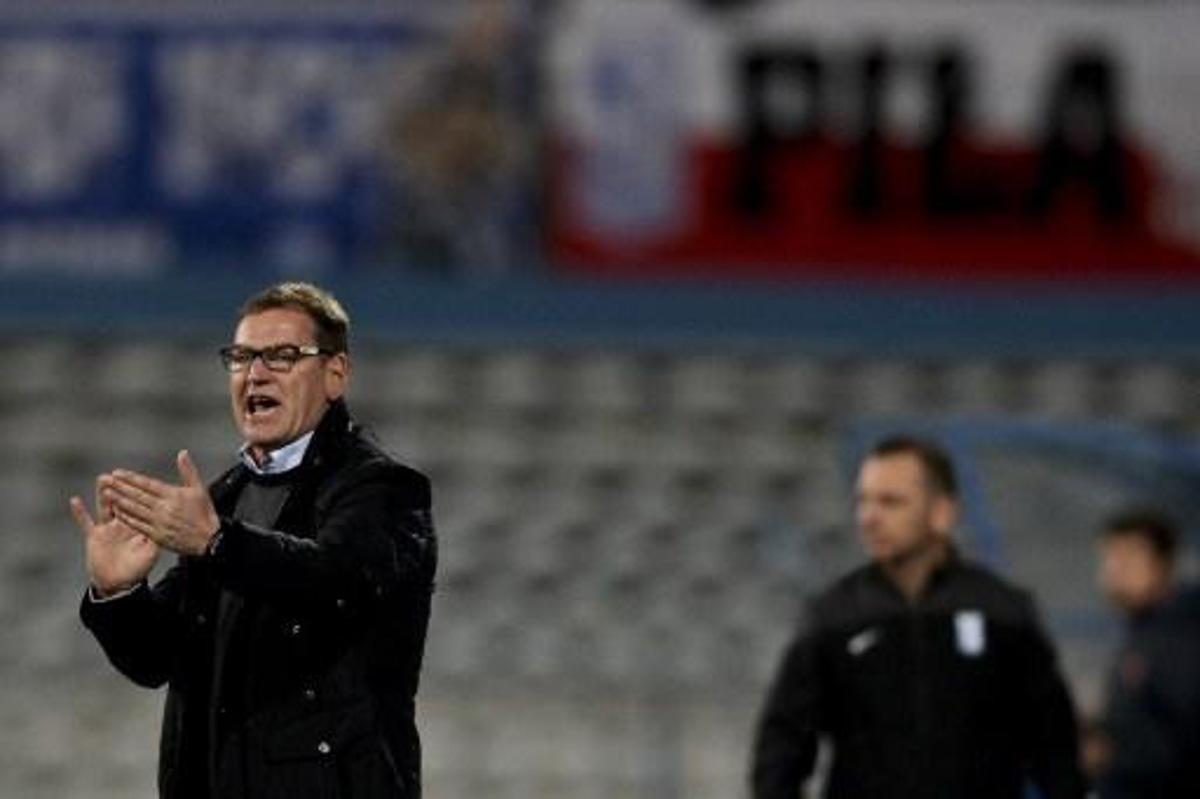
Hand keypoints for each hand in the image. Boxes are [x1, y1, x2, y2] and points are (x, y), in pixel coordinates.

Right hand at [71, 475, 159, 595]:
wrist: (119, 583)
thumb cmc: (138, 568)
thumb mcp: (151, 551)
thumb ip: (156, 537)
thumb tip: (167, 525)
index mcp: (138, 523)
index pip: (138, 504)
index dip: (137, 492)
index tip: (137, 477)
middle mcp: (122, 522)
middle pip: (121, 501)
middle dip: (120, 488)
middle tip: (117, 473)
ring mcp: (107, 528)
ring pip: (105, 507)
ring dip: (103, 494)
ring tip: (102, 478)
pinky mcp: (94, 536)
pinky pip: (85, 522)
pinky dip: (80, 512)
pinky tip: (75, 500)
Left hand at [102, 450, 219, 556]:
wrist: (209, 540)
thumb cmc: (204, 514)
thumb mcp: (200, 489)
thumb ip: (188, 471)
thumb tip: (182, 453)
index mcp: (173, 495)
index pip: (147, 484)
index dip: (131, 478)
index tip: (117, 473)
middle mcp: (164, 508)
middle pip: (137, 495)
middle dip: (120, 487)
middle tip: (105, 480)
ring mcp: (159, 522)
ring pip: (135, 509)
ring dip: (119, 501)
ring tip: (107, 493)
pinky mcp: (156, 535)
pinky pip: (137, 525)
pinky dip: (126, 517)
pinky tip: (117, 512)